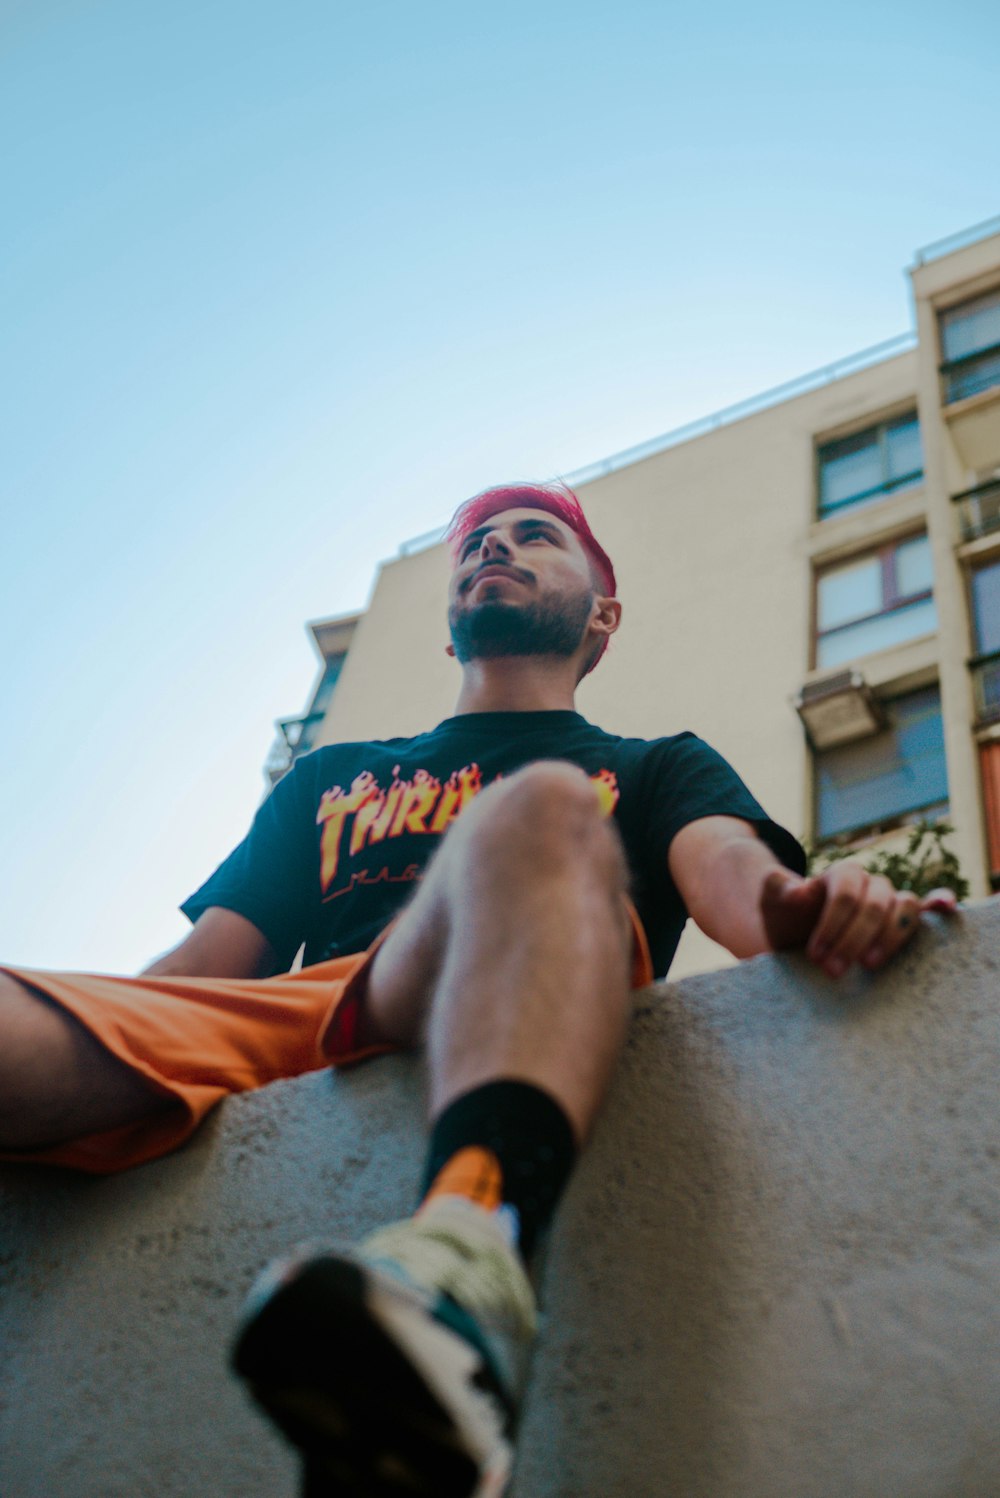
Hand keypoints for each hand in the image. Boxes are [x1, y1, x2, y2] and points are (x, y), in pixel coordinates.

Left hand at [760, 865, 958, 977]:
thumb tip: (799, 890)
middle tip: (831, 971)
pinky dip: (940, 903)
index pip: (847, 892)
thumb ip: (777, 891)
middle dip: (853, 939)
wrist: (792, 933)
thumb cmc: (783, 918)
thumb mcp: (771, 905)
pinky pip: (926, 908)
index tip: (814, 955)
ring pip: (905, 907)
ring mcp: (889, 901)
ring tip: (868, 965)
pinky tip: (946, 909)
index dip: (833, 924)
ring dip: (890, 938)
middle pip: (875, 904)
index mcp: (841, 874)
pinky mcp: (900, 921)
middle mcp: (871, 884)